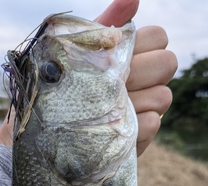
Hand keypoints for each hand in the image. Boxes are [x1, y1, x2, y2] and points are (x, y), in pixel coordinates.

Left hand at [0, 0, 177, 156]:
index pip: (158, 37)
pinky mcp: (136, 139)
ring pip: (163, 96)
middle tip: (116, 82)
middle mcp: (139, 83)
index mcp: (126, 58)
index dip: (145, 43)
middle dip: (144, 70)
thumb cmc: (55, 90)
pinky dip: (133, 125)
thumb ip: (103, 25)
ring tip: (106, 107)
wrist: (40, 136)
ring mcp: (139, 112)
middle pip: (167, 64)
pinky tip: (108, 127)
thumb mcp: (74, 53)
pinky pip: (151, 125)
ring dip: (136, 100)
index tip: (120, 56)